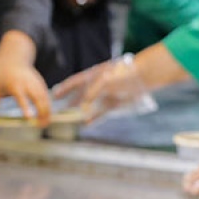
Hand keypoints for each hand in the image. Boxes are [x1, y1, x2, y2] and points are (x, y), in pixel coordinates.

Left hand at [0, 30, 53, 123]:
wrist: (13, 57)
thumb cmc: (2, 75)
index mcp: (14, 85)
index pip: (22, 98)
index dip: (26, 108)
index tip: (29, 118)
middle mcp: (27, 83)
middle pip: (38, 98)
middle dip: (42, 112)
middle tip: (41, 126)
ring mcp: (36, 82)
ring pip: (45, 98)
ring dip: (47, 111)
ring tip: (45, 123)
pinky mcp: (40, 83)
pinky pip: (46, 96)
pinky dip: (48, 105)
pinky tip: (47, 115)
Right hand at [53, 44, 187, 120]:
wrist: (143, 76)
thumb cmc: (122, 74)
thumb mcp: (104, 81)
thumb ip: (91, 93)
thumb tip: (82, 107)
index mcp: (93, 74)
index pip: (75, 82)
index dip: (64, 88)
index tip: (54, 95)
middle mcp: (97, 85)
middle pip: (80, 95)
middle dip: (70, 102)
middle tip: (59, 111)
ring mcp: (106, 94)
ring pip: (89, 105)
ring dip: (80, 112)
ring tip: (71, 119)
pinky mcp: (114, 103)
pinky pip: (101, 112)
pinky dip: (93, 118)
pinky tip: (86, 124)